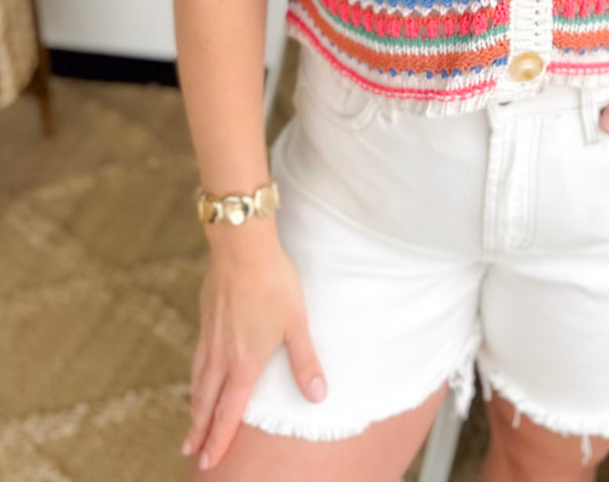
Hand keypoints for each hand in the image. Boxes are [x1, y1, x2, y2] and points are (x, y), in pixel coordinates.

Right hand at [181, 223, 326, 470]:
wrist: (241, 248)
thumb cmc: (273, 283)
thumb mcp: (296, 323)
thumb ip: (305, 362)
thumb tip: (318, 396)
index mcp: (244, 363)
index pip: (229, 412)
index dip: (219, 439)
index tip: (209, 461)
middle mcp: (221, 356)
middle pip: (206, 402)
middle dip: (199, 431)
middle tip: (191, 454)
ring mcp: (210, 337)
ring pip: (198, 381)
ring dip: (194, 407)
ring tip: (190, 424)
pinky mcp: (205, 319)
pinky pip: (196, 359)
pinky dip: (194, 378)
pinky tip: (197, 375)